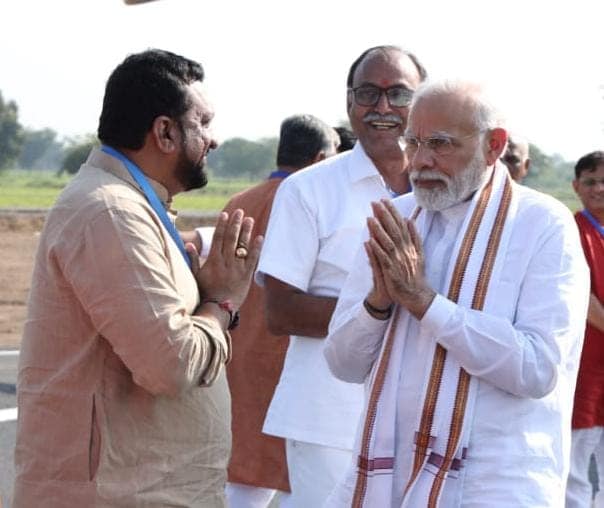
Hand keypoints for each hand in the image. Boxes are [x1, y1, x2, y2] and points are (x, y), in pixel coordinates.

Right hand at [186, 209, 262, 308]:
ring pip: (242, 247)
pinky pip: (253, 260)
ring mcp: (237, 269)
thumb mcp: (195, 276)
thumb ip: (192, 259)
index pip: (218, 238)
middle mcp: (226, 263)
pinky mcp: (246, 276)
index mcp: (213, 261)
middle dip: (235, 224)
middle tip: (240, 212)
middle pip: (231, 239)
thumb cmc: (204, 293)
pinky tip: (260, 237)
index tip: (225, 214)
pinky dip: (257, 248)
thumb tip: (187, 244)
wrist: (217, 310)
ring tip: (249, 220)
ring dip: (246, 232)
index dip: (222, 225)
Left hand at [366, 199, 434, 318]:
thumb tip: (410, 220)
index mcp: (410, 245)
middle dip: (384, 215)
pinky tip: (369, 241)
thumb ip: (415, 236)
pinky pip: (383, 258)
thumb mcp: (419, 253)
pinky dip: (377, 249)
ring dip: (378, 230)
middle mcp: (405, 250)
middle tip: (375, 203)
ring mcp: (398, 260)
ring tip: (369, 217)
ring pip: (387, 242)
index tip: (385, 200)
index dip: (392, 212)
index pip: (400, 224)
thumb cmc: (416, 275)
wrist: (417, 295)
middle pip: (394, 230)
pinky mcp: (392, 271)